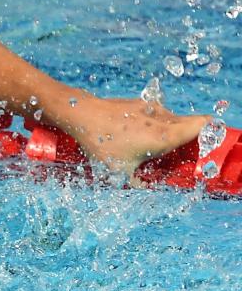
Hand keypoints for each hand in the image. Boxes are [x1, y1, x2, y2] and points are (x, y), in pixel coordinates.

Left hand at [60, 95, 208, 173]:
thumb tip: (145, 188)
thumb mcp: (119, 173)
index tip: (202, 148)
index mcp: (165, 134)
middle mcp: (162, 117)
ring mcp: (150, 107)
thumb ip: (138, 184)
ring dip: (169, 131)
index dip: (210, 134)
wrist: (80, 114)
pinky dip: (153, 124)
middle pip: (190, 124)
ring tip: (151, 146)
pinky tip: (134, 135)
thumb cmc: (101, 144)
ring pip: (172, 119)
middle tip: (176, 154)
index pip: (204, 125)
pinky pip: (156, 114)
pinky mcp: (138, 102)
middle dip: (188, 139)